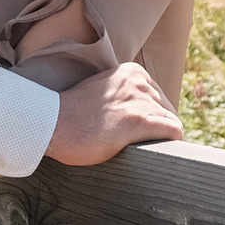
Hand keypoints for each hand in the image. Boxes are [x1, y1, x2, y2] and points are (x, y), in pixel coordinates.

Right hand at [45, 61, 182, 165]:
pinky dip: (171, 143)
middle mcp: (139, 81)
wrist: (52, 124)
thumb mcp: (102, 93)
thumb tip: (139, 117)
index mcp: (132, 72)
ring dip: (159, 139)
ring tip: (136, 148)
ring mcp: (140, 100)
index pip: (159, 98)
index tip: (134, 132)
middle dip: (156, 128)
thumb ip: (122, 97)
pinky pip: (173, 131)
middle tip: (134, 143)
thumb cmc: (72, 115)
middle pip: (167, 110)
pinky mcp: (139, 121)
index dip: (150, 118)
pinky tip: (157, 151)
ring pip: (171, 122)